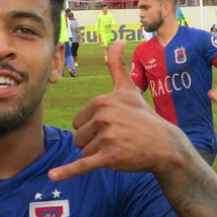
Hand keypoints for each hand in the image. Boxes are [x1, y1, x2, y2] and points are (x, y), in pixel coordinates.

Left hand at [48, 42, 175, 181]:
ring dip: (97, 155)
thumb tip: (117, 40)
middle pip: (78, 138)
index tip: (113, 126)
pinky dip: (67, 172)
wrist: (164, 145)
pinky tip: (52, 176)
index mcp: (101, 101)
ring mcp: (106, 137)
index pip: (79, 122)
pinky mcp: (109, 157)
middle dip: (94, 143)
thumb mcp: (128, 90)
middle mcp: (103, 117)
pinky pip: (82, 165)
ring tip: (119, 148)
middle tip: (117, 139)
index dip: (93, 128)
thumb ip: (118, 66)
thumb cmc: (143, 117)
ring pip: (83, 152)